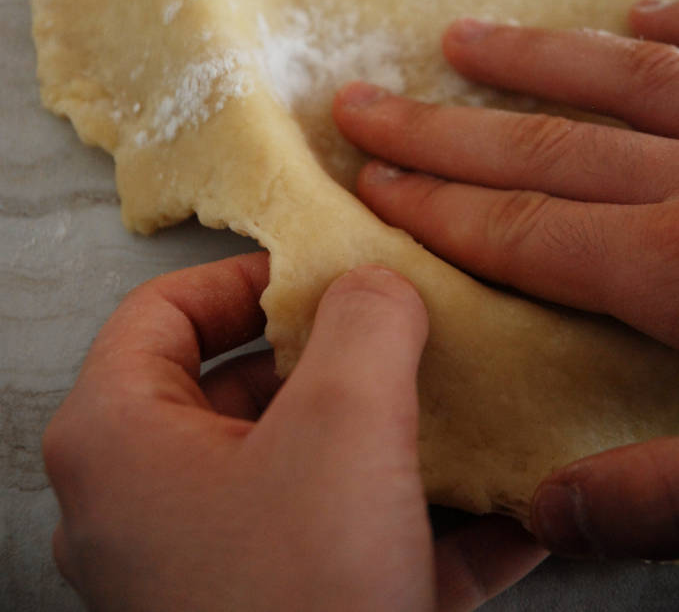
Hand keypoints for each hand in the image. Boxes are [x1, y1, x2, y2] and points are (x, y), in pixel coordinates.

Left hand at [43, 254, 543, 611]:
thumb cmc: (298, 601)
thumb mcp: (345, 425)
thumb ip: (363, 321)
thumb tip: (375, 280)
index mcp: (117, 439)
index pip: (163, 310)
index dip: (244, 275)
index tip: (318, 271)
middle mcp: (141, 503)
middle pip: (234, 387)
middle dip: (328, 357)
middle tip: (394, 333)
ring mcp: (200, 569)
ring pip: (295, 468)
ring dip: (379, 439)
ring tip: (451, 405)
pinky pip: (334, 543)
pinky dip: (406, 523)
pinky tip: (496, 512)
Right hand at [333, 0, 678, 561]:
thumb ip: (657, 495)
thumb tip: (548, 511)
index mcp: (675, 267)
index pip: (523, 230)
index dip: (436, 206)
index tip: (368, 180)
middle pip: (542, 148)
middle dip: (442, 130)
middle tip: (364, 101)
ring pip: (623, 80)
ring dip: (535, 59)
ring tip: (464, 39)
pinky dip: (671, 29)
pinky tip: (630, 11)